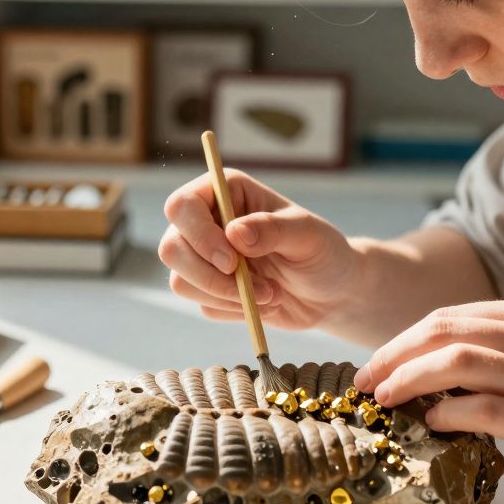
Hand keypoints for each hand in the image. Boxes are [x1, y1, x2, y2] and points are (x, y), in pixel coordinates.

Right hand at [158, 169, 360, 330]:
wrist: (331, 292)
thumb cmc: (323, 252)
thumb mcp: (308, 236)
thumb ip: (273, 229)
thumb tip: (234, 232)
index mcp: (226, 192)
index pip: (182, 206)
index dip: (199, 235)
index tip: (232, 261)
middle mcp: (207, 221)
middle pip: (171, 248)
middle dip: (211, 277)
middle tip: (255, 288)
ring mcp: (204, 256)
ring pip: (181, 281)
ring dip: (227, 297)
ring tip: (270, 294)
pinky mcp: (209, 289)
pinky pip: (203, 305)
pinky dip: (235, 312)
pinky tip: (264, 303)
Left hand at [354, 298, 503, 503]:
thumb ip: (499, 355)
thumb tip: (428, 373)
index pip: (450, 316)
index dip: (401, 339)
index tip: (372, 364)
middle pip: (444, 331)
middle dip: (391, 355)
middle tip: (362, 381)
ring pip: (458, 362)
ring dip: (408, 380)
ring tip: (384, 400)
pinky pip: (485, 409)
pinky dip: (448, 414)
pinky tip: (432, 425)